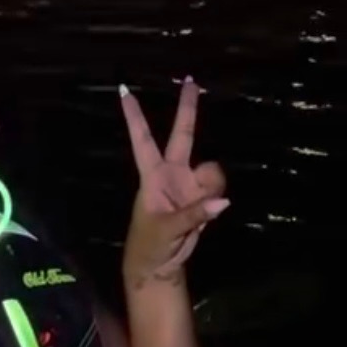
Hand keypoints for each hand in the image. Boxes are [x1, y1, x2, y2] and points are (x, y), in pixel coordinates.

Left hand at [119, 78, 229, 285]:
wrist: (160, 266)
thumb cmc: (149, 244)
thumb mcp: (165, 229)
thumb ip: (194, 214)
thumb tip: (222, 202)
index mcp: (152, 175)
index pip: (142, 139)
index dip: (135, 116)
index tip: (124, 90)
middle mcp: (172, 173)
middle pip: (182, 135)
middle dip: (188, 109)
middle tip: (192, 80)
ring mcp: (190, 184)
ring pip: (211, 169)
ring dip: (212, 185)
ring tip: (202, 209)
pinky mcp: (204, 198)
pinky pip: (219, 190)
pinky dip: (218, 200)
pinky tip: (211, 212)